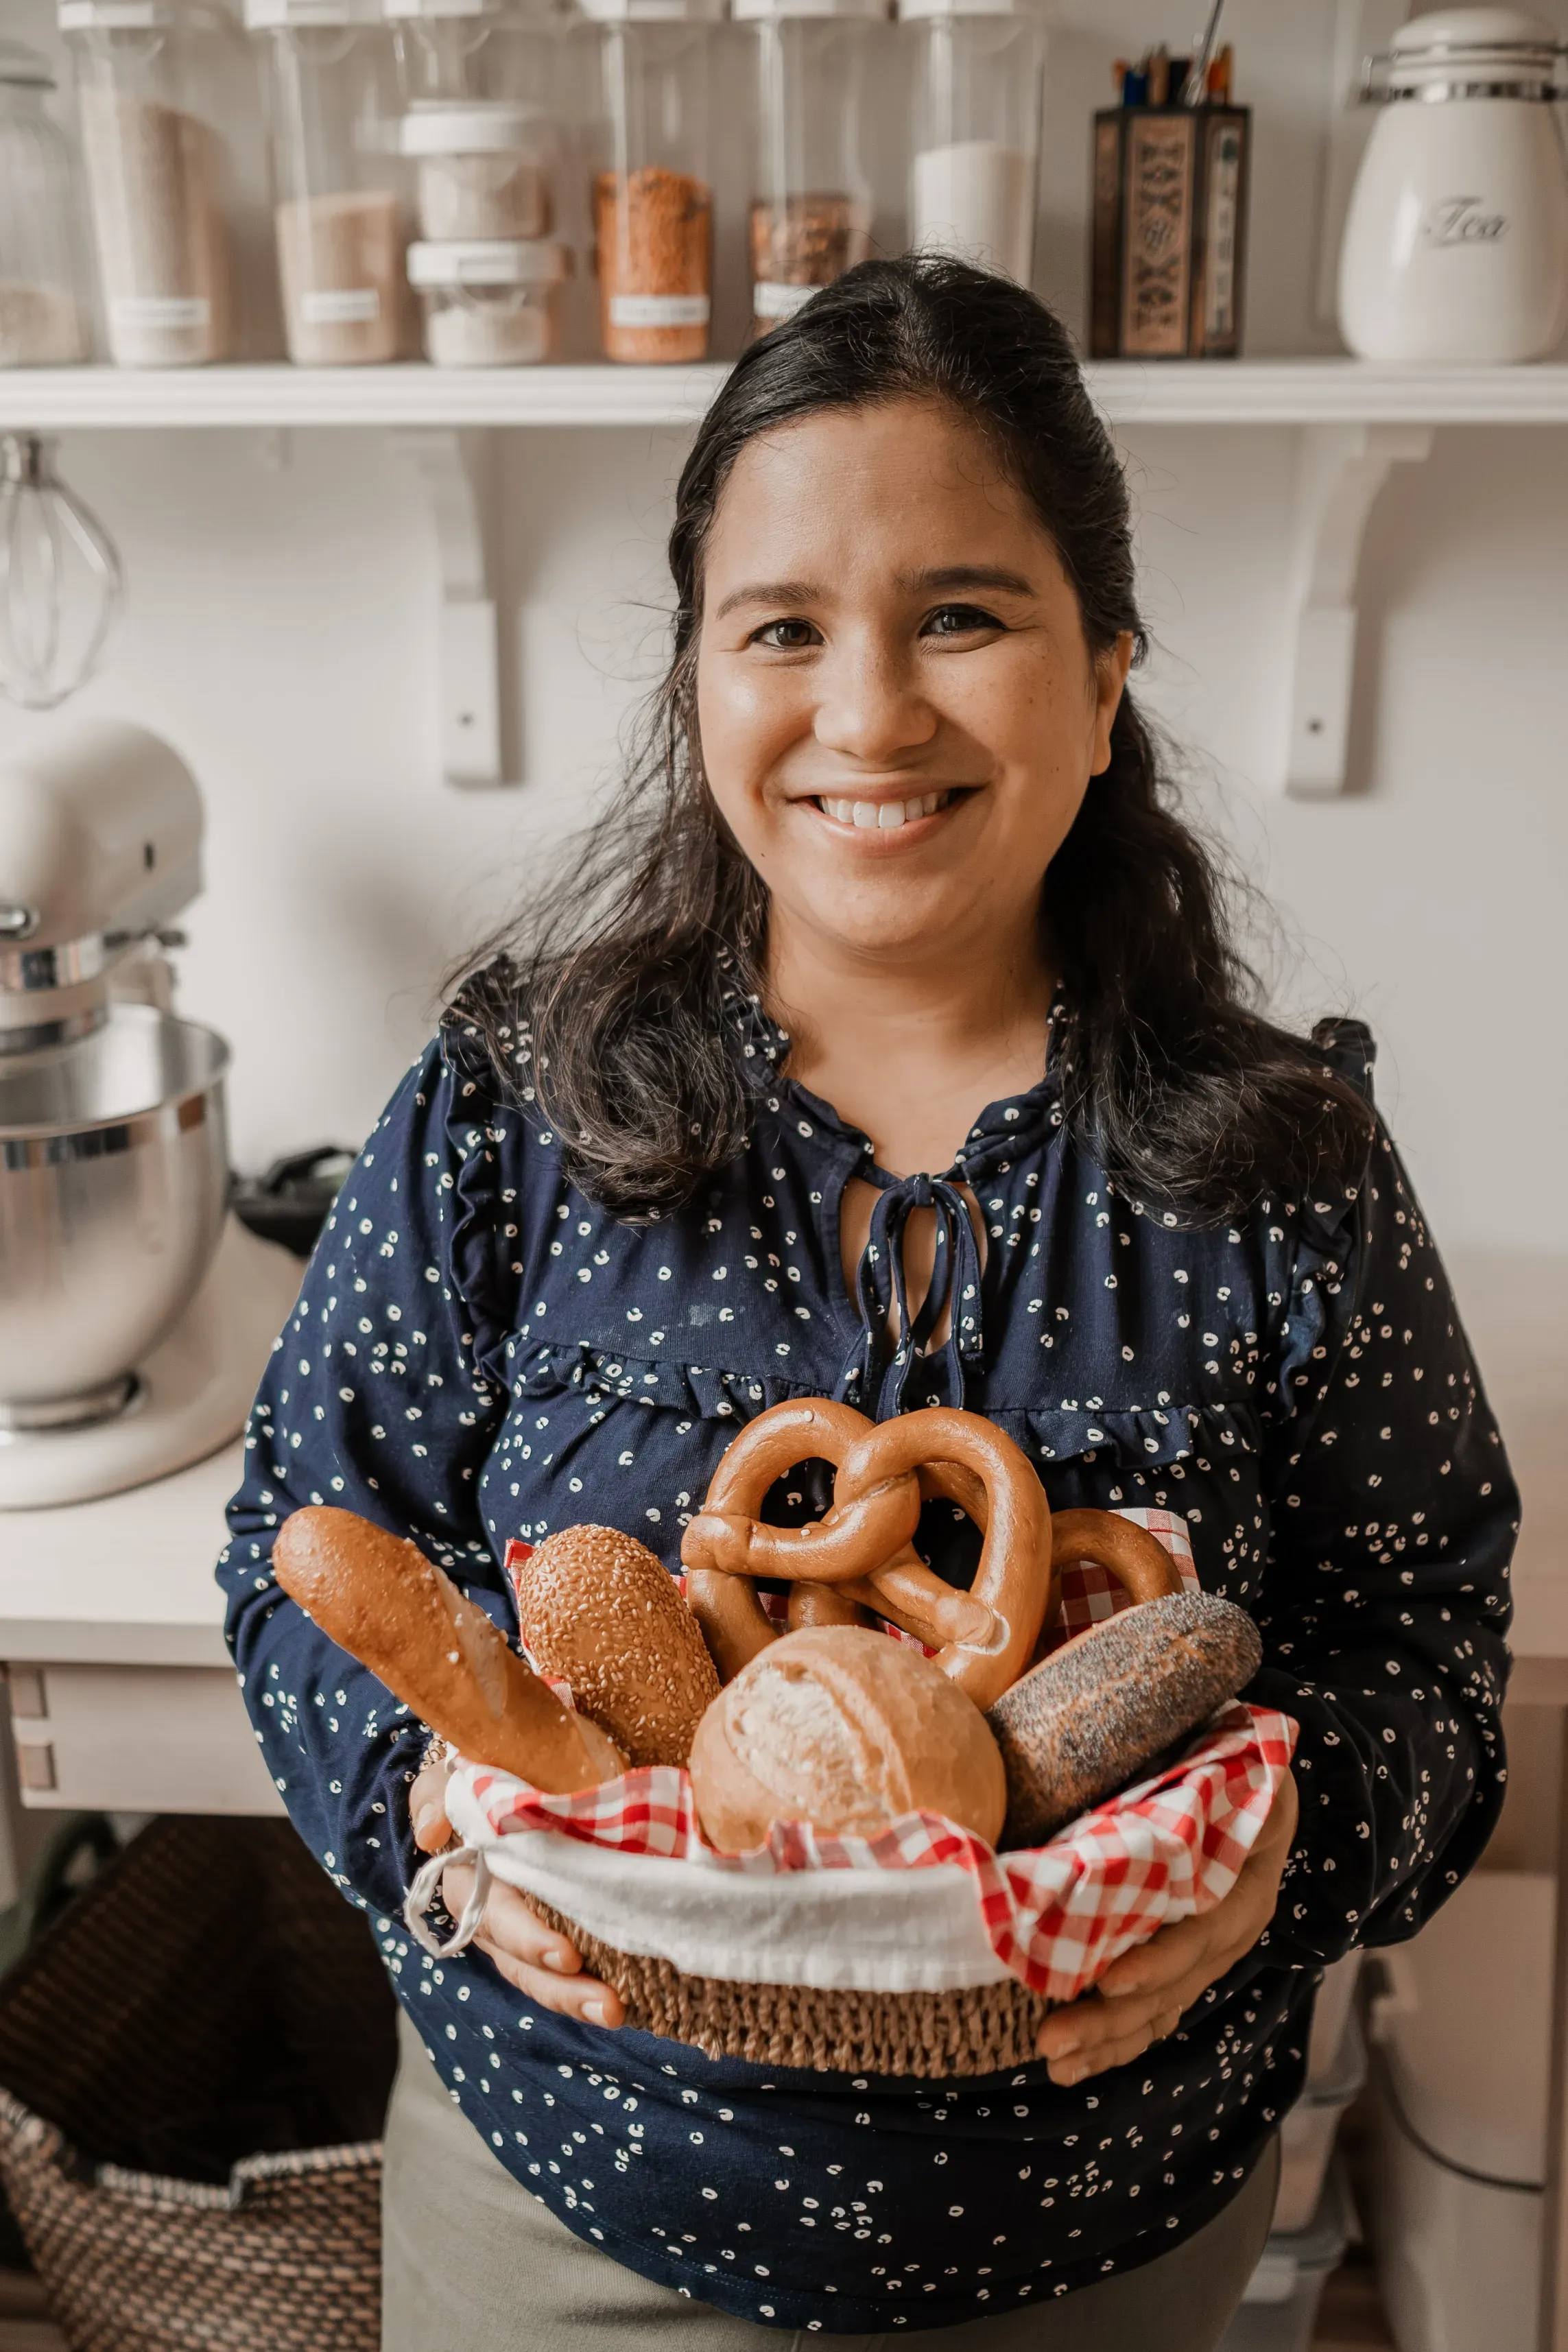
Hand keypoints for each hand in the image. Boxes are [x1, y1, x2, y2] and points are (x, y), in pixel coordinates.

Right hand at [407, 1749, 625, 2028]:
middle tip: (608, 2005)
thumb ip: (435, 1797)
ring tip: (618, 2014)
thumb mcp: (452, 1775)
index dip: (529, 1939)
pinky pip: (569, 1966)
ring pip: (545, 1976)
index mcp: (471, 1880)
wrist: (503, 1772)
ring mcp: (523, 1929)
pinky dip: (593, 1984)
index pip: (497, 1919)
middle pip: (524, 1963)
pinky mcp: (554, 1927)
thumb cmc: (478, 1775)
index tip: (567, 1956)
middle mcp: (495, 1915)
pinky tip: (636, 2001)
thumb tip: (431, 1834)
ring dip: (579, 1999)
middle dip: (563, 1989)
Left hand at [1035, 1767, 1298, 2086]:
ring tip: (1054, 2062)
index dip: (1159, 1958)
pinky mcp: (1193, 1957)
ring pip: (1167, 2002)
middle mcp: (1236, 1915)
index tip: (1110, 1980)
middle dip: (1115, 2018)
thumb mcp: (1216, 1745)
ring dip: (1110, 2039)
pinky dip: (1121, 2037)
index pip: (1203, 1925)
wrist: (1259, 1764)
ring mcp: (1216, 1942)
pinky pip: (1161, 2006)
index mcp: (1247, 1868)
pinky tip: (1078, 2062)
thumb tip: (1091, 1733)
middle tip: (1052, 2038)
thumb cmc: (1222, 1745)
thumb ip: (1170, 1755)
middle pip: (1177, 1978)